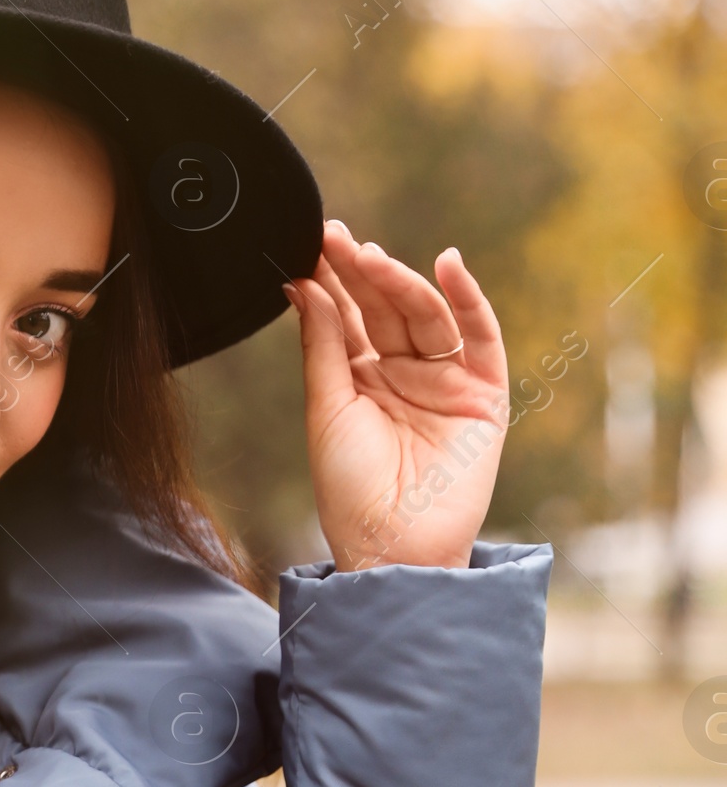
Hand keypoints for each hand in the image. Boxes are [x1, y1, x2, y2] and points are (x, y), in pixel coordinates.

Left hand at [284, 218, 508, 573]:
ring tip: (369, 256)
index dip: (333, 280)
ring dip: (401, 283)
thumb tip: (302, 283)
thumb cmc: (351, 491)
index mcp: (361, 380)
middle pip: (384, 310)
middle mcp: (403, 374)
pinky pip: (479, 337)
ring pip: (425, 316)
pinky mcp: (483, 394)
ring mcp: (445, 381)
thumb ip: (321, 345)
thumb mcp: (327, 410)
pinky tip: (448, 265)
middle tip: (335, 238)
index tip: (313, 240)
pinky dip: (468, 300)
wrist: (393, 548)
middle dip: (362, 273)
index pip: (348, 317)